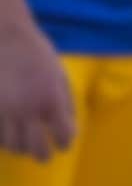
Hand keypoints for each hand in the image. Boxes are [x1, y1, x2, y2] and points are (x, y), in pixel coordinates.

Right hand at [0, 24, 74, 161]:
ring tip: (23, 140)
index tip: (62, 142)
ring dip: (20, 146)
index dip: (64, 142)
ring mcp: (4, 110)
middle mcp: (28, 109)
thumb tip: (70, 126)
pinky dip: (2, 137)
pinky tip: (6, 131)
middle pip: (38, 151)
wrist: (2, 32)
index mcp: (51, 100)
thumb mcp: (59, 74)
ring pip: (13, 146)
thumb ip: (67, 102)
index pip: (64, 137)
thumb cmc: (34, 51)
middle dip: (43, 154)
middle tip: (42, 153)